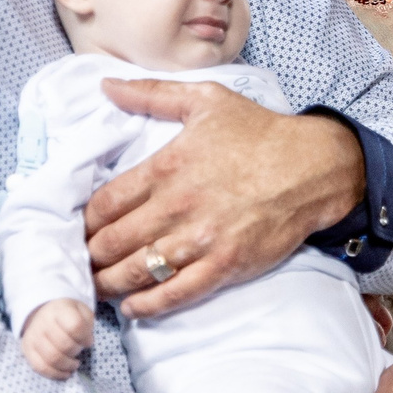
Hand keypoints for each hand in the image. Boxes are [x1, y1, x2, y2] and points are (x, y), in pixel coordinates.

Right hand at [20, 299, 93, 378]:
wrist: (44, 313)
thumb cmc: (68, 315)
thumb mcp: (83, 311)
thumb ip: (88, 324)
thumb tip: (87, 342)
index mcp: (60, 309)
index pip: (75, 326)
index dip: (85, 337)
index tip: (88, 341)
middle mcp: (43, 321)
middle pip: (64, 345)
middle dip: (76, 351)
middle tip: (79, 350)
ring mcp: (33, 336)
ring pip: (52, 358)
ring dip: (68, 365)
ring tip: (74, 364)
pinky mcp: (27, 349)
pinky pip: (40, 367)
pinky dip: (55, 374)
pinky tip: (65, 373)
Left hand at [84, 82, 363, 317]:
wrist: (313, 166)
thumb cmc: (259, 132)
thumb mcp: (206, 100)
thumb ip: (152, 94)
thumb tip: (107, 86)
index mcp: (167, 166)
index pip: (105, 204)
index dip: (83, 222)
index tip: (78, 229)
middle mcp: (178, 206)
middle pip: (112, 242)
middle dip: (91, 256)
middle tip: (83, 261)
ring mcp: (202, 239)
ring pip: (137, 271)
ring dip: (110, 284)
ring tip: (100, 286)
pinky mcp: (225, 265)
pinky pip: (175, 293)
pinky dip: (148, 305)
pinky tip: (134, 307)